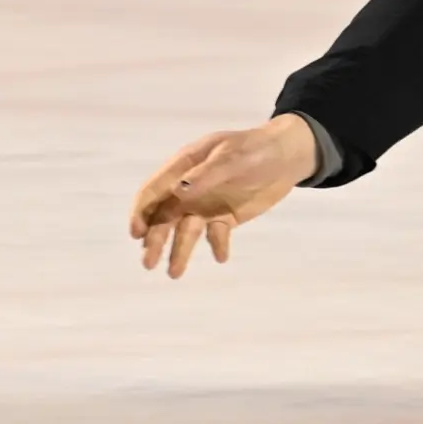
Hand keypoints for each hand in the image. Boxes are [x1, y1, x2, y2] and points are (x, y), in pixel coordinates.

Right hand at [128, 114, 318, 277]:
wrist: (285, 156)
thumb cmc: (254, 149)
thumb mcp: (230, 158)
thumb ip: (205, 175)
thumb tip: (177, 191)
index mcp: (184, 168)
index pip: (154, 191)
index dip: (142, 212)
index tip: (137, 234)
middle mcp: (189, 189)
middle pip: (165, 217)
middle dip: (155, 240)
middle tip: (149, 263)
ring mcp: (206, 205)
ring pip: (186, 231)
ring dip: (179, 251)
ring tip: (174, 274)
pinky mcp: (225, 217)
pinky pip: (216, 235)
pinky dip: (217, 245)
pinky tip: (221, 256)